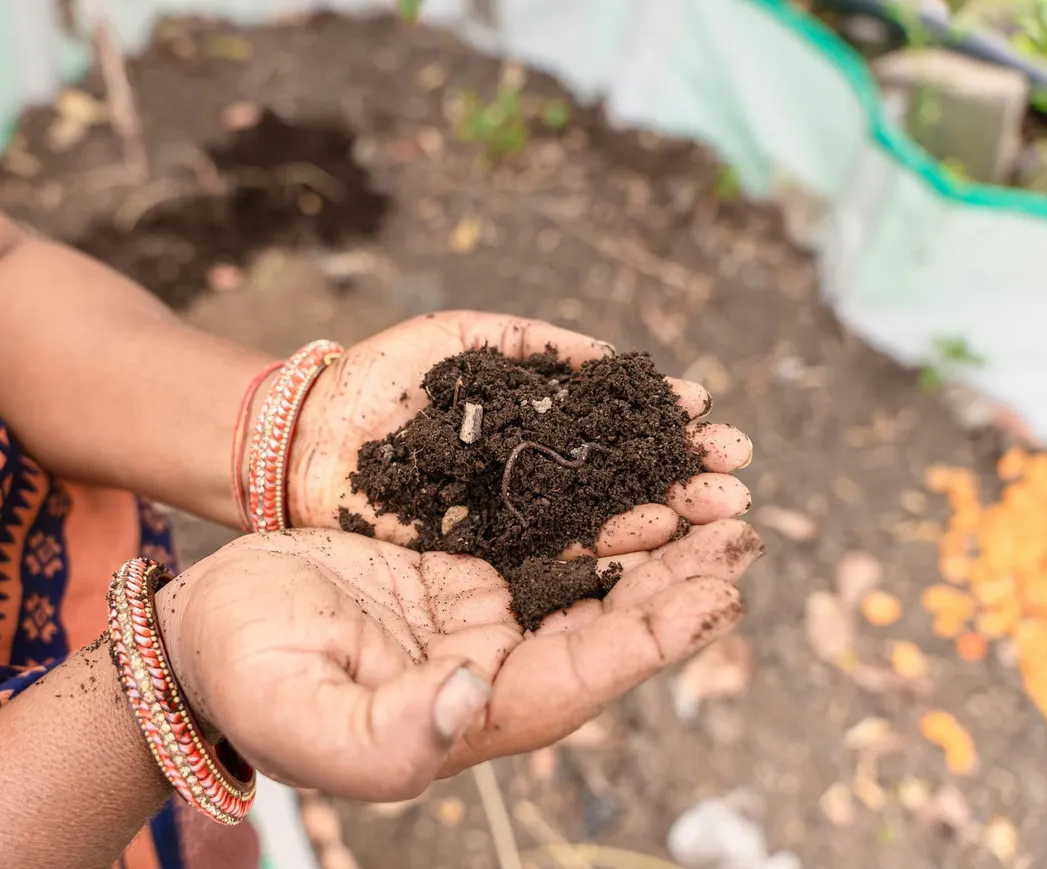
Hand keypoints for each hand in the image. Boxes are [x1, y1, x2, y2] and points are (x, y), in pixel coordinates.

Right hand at [156, 521, 762, 800]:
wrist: (203, 629)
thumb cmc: (246, 678)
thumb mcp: (306, 717)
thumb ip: (392, 731)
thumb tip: (478, 695)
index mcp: (472, 717)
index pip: (587, 676)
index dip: (657, 634)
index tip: (721, 590)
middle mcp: (492, 671)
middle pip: (604, 623)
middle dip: (675, 576)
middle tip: (739, 522)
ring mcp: (475, 618)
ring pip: (580, 576)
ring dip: (643, 536)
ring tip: (704, 490)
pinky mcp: (453, 571)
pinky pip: (534, 536)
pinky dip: (582, 508)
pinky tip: (621, 473)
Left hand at [289, 311, 752, 554]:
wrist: (308, 432)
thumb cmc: (382, 377)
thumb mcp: (466, 339)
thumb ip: (537, 347)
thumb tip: (614, 359)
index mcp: (534, 427)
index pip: (615, 430)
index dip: (661, 426)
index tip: (710, 418)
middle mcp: (534, 479)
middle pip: (622, 480)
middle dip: (682, 478)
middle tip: (738, 476)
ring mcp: (511, 522)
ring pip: (598, 524)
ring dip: (662, 517)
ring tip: (718, 510)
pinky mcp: (480, 561)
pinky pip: (547, 559)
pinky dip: (601, 552)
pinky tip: (651, 540)